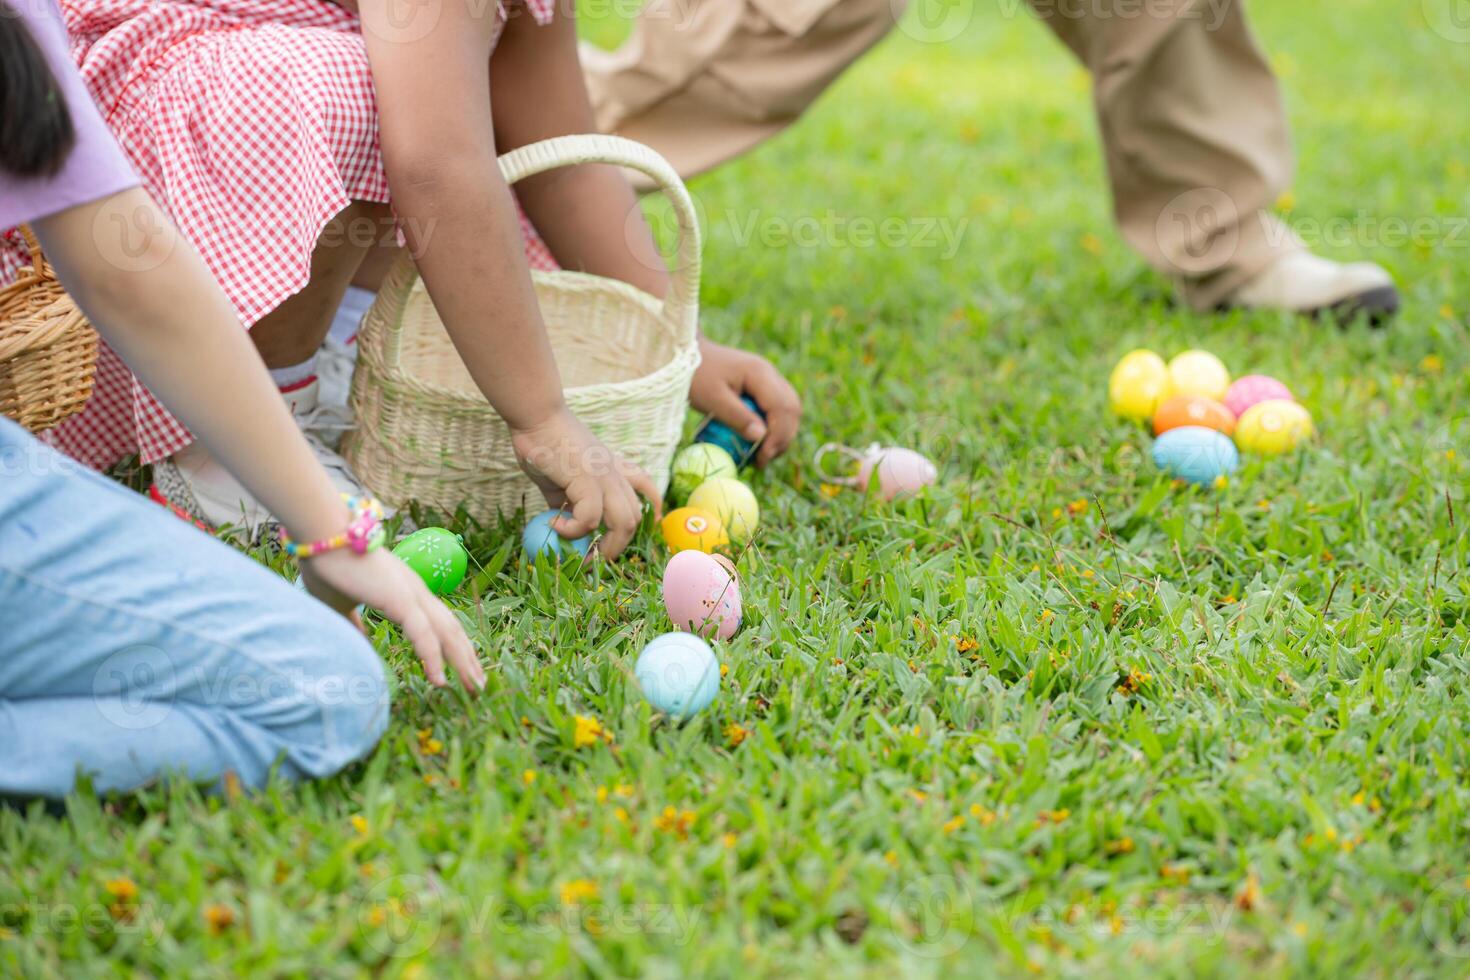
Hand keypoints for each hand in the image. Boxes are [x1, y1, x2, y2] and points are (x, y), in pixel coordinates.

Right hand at [300, 548, 485, 692]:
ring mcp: (411, 594)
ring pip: (446, 633)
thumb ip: (354, 623)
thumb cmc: (326, 565)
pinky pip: (423, 634)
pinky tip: (439, 681)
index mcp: (406, 591)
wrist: (318, 537)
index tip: (460, 668)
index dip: (452, 645)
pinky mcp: (400, 599)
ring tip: (474, 687)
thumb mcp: (340, 604)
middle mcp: (416, 591)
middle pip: (452, 629)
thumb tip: (359, 641)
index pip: (439, 622)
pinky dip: (433, 657)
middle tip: (479, 684)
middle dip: (467, 657)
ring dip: (462, 661)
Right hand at [511, 406, 661, 558]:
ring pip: (624, 522)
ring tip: (581, 553)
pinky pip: (590, 518)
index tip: (645, 525)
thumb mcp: (558, 477)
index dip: (652, 507)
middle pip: (634, 517)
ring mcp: (604, 477)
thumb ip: (565, 499)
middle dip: (617, 546)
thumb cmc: (542, 441)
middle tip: (593, 558)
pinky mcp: (588, 480)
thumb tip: (560, 522)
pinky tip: (553, 524)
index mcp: (611, 468)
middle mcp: (614, 474)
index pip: (645, 486)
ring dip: (605, 546)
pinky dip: (573, 530)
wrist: (535, 416)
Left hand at [691, 338, 800, 467]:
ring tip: (763, 455)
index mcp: (760, 374)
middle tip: (764, 460)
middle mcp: (770, 374)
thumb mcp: (712, 399)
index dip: (777, 436)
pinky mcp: (763, 386)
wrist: (686, 355)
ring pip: (789, 409)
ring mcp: (768, 379)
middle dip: (782, 438)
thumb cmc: (696, 375)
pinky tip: (760, 441)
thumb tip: (761, 437)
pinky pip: (778, 408)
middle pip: (792, 409)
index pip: (782, 408)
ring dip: (781, 434)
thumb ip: (736, 416)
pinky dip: (775, 426)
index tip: (762, 457)